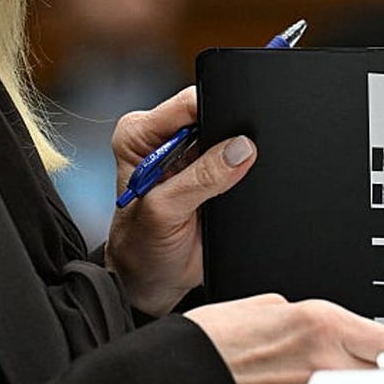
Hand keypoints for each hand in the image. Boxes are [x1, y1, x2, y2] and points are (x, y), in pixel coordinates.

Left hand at [106, 87, 255, 315]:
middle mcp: (164, 139)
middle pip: (213, 115)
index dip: (217, 110)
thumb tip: (240, 149)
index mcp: (140, 134)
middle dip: (230, 136)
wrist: (153, 280)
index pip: (187, 103)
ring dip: (237, 158)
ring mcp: (191, 156)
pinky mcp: (212, 173)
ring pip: (230, 138)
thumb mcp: (164, 212)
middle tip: (230, 168)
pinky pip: (238, 161)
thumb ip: (200, 179)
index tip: (238, 130)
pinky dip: (244, 174)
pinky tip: (234, 191)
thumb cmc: (141, 248)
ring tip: (225, 188)